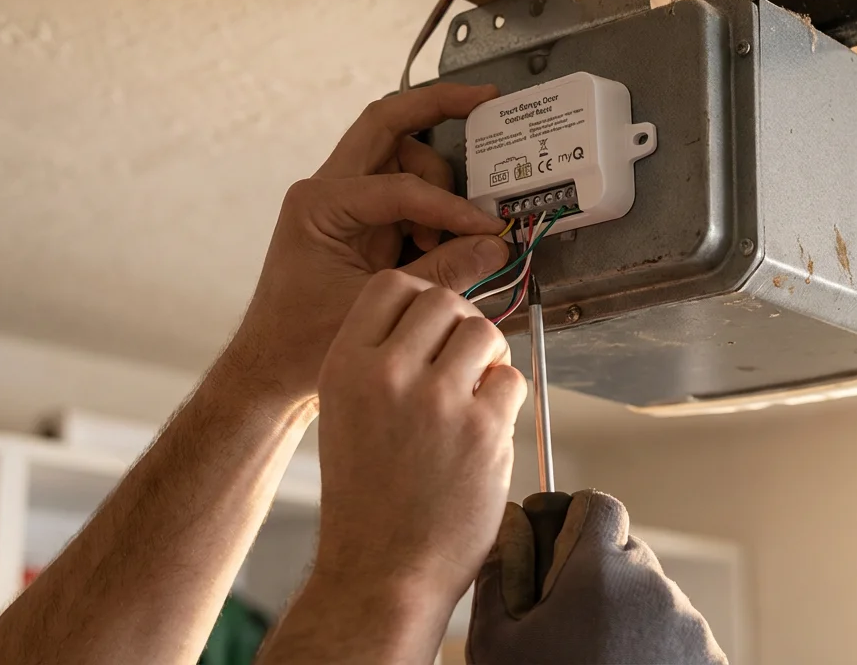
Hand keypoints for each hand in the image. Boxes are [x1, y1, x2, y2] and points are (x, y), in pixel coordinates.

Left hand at [213, 84, 507, 408]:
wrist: (271, 368)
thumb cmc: (302, 342)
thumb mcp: (380, 307)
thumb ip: (440, 274)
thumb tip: (493, 246)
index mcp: (319, 203)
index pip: (399, 184)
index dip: (450, 206)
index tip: (485, 227)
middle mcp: (328, 191)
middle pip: (388, 123)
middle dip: (438, 106)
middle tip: (485, 100)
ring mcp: (345, 202)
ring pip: (403, 155)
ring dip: (438, 182)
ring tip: (451, 237)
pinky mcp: (362, 222)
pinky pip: (407, 193)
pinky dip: (433, 208)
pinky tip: (444, 245)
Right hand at [308, 271, 527, 653]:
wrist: (381, 571)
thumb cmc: (366, 495)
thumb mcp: (344, 412)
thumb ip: (380, 360)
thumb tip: (438, 316)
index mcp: (345, 365)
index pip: (392, 285)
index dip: (420, 299)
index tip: (431, 329)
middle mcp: (388, 374)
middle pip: (443, 300)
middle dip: (460, 323)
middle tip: (462, 361)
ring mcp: (438, 400)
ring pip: (484, 332)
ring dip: (490, 357)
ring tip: (476, 392)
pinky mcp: (483, 430)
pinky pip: (512, 380)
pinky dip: (506, 398)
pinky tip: (486, 427)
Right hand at [468, 491, 728, 664]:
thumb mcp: (496, 643)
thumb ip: (499, 574)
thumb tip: (510, 528)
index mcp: (600, 569)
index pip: (597, 505)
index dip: (572, 520)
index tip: (553, 548)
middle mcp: (653, 585)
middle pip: (624, 551)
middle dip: (594, 573)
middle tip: (563, 619)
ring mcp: (688, 623)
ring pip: (650, 594)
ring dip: (623, 613)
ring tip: (592, 659)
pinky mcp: (710, 658)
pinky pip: (676, 632)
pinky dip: (651, 646)